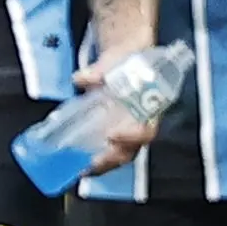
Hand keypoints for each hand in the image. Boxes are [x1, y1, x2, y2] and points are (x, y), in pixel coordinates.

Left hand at [72, 30, 160, 175]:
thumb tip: (81, 78)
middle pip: (131, 149)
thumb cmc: (127, 60)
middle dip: (112, 158)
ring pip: (120, 154)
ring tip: (82, 169)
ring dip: (102, 164)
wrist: (126, 57)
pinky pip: (107, 150)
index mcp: (149, 107)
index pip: (146, 130)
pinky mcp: (113, 131)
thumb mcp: (116, 59)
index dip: (131, 136)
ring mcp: (127, 130)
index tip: (112, 135)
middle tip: (92, 163)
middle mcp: (140, 123)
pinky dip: (95, 159)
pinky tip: (77, 163)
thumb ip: (100, 70)